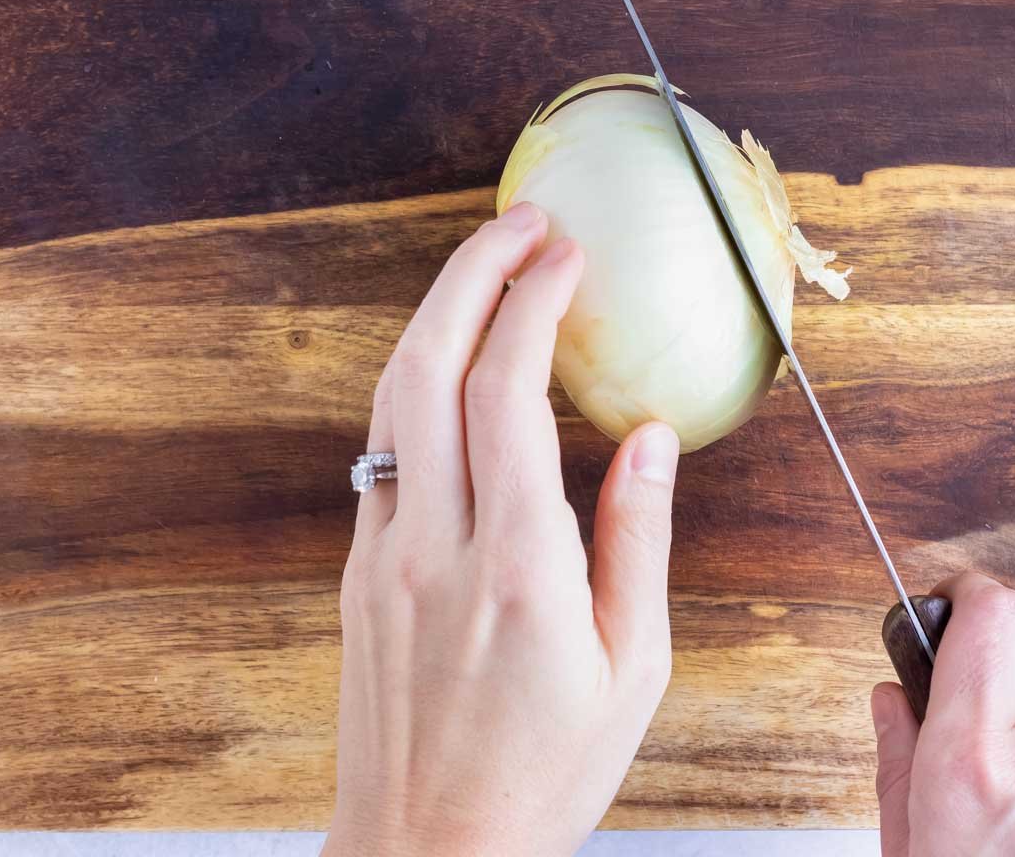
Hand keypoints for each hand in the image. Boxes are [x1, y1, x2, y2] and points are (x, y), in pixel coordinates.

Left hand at [324, 202, 680, 856]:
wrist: (427, 853)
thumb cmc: (543, 775)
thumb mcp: (633, 669)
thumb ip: (639, 540)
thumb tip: (651, 438)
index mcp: (519, 568)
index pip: (508, 392)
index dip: (532, 301)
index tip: (568, 254)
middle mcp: (438, 546)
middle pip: (428, 364)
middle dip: (471, 270)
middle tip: (521, 221)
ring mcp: (386, 555)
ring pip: (391, 397)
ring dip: (437, 315)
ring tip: (490, 269)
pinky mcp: (363, 571)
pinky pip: (384, 447)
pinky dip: (420, 383)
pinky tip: (459, 368)